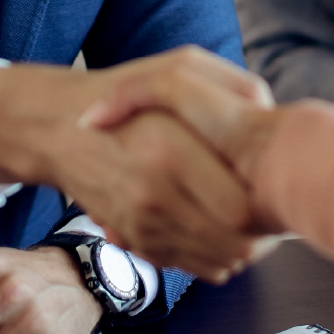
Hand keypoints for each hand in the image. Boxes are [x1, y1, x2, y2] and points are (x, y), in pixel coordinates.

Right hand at [0, 51, 266, 280]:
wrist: (57, 127)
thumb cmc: (124, 93)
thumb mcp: (178, 66)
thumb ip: (234, 87)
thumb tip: (275, 123)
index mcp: (170, 149)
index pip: (244, 210)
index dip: (270, 207)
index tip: (275, 189)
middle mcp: (153, 194)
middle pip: (236, 244)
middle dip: (264, 232)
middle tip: (270, 210)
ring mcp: (139, 222)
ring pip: (217, 261)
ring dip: (241, 246)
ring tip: (244, 217)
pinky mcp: (132, 238)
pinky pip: (190, 266)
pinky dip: (211, 254)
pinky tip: (213, 225)